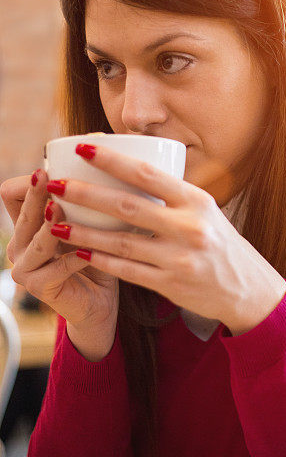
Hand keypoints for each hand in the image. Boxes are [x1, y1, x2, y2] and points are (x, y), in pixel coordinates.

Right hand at [0, 171, 118, 338]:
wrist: (99, 303)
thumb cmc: (95, 256)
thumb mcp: (88, 223)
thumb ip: (85, 200)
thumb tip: (103, 153)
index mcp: (26, 225)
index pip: (12, 194)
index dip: (29, 182)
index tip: (51, 167)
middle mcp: (19, 245)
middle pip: (23, 213)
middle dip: (36, 193)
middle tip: (48, 176)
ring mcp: (25, 269)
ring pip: (37, 241)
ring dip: (51, 225)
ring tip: (60, 210)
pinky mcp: (40, 288)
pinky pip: (59, 268)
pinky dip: (77, 257)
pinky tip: (92, 250)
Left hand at [46, 143, 285, 334]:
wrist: (246, 288)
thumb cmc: (218, 242)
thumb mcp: (204, 210)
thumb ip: (172, 195)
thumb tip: (129, 171)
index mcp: (197, 201)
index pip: (147, 174)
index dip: (112, 160)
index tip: (82, 148)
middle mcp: (189, 227)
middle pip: (127, 206)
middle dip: (85, 194)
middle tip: (54, 183)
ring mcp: (179, 258)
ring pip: (120, 242)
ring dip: (84, 230)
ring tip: (55, 221)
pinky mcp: (171, 285)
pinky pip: (127, 270)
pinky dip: (100, 259)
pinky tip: (78, 250)